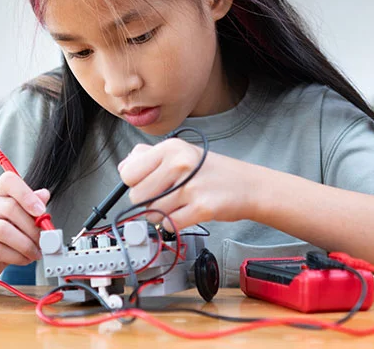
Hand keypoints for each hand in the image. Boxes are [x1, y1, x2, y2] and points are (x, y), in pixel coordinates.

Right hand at [0, 172, 49, 276]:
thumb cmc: (4, 234)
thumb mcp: (21, 217)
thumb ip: (32, 206)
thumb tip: (43, 195)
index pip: (8, 180)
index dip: (26, 194)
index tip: (41, 210)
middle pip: (9, 207)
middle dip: (32, 227)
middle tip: (44, 239)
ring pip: (3, 230)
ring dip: (26, 244)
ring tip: (35, 252)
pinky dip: (17, 256)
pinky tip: (24, 259)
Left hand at [117, 139, 256, 230]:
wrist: (249, 185)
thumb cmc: (213, 171)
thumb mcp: (181, 152)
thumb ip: (149, 157)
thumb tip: (124, 168)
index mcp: (170, 148)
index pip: (128, 172)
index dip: (134, 183)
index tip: (146, 184)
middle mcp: (180, 163)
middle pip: (137, 196)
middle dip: (147, 202)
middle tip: (167, 196)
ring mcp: (191, 186)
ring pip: (151, 213)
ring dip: (162, 215)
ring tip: (180, 204)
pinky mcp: (201, 208)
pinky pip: (169, 225)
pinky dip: (174, 224)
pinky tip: (187, 213)